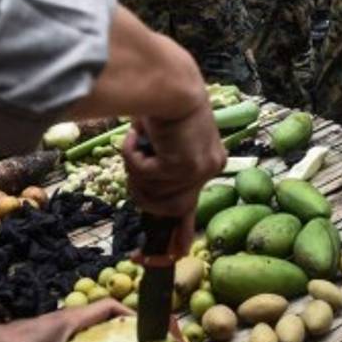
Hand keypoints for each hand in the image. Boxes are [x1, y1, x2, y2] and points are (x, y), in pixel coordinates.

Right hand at [122, 94, 225, 254]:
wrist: (169, 80)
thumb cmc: (160, 104)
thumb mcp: (162, 141)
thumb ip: (160, 168)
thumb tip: (145, 194)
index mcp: (207, 164)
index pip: (192, 212)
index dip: (177, 240)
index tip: (164, 260)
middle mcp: (209, 169)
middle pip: (165, 208)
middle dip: (141, 189)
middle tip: (135, 158)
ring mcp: (199, 170)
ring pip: (150, 195)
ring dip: (135, 171)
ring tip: (139, 142)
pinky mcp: (184, 166)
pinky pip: (143, 176)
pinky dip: (132, 156)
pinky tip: (141, 134)